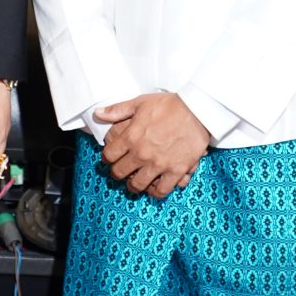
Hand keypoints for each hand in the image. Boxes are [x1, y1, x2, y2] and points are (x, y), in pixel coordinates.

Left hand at [93, 92, 209, 197]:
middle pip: (120, 172)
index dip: (106, 158)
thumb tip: (98, 114)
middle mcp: (142, 153)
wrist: (197, 111)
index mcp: (131, 137)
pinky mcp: (176, 171)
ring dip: (133, 186)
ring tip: (134, 183)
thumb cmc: (169, 105)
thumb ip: (117, 110)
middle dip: (117, 173)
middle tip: (120, 172)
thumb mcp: (139, 103)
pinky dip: (155, 192)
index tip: (109, 159)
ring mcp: (159, 164)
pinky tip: (153, 188)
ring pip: (138, 185)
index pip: (109, 155)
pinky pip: (162, 190)